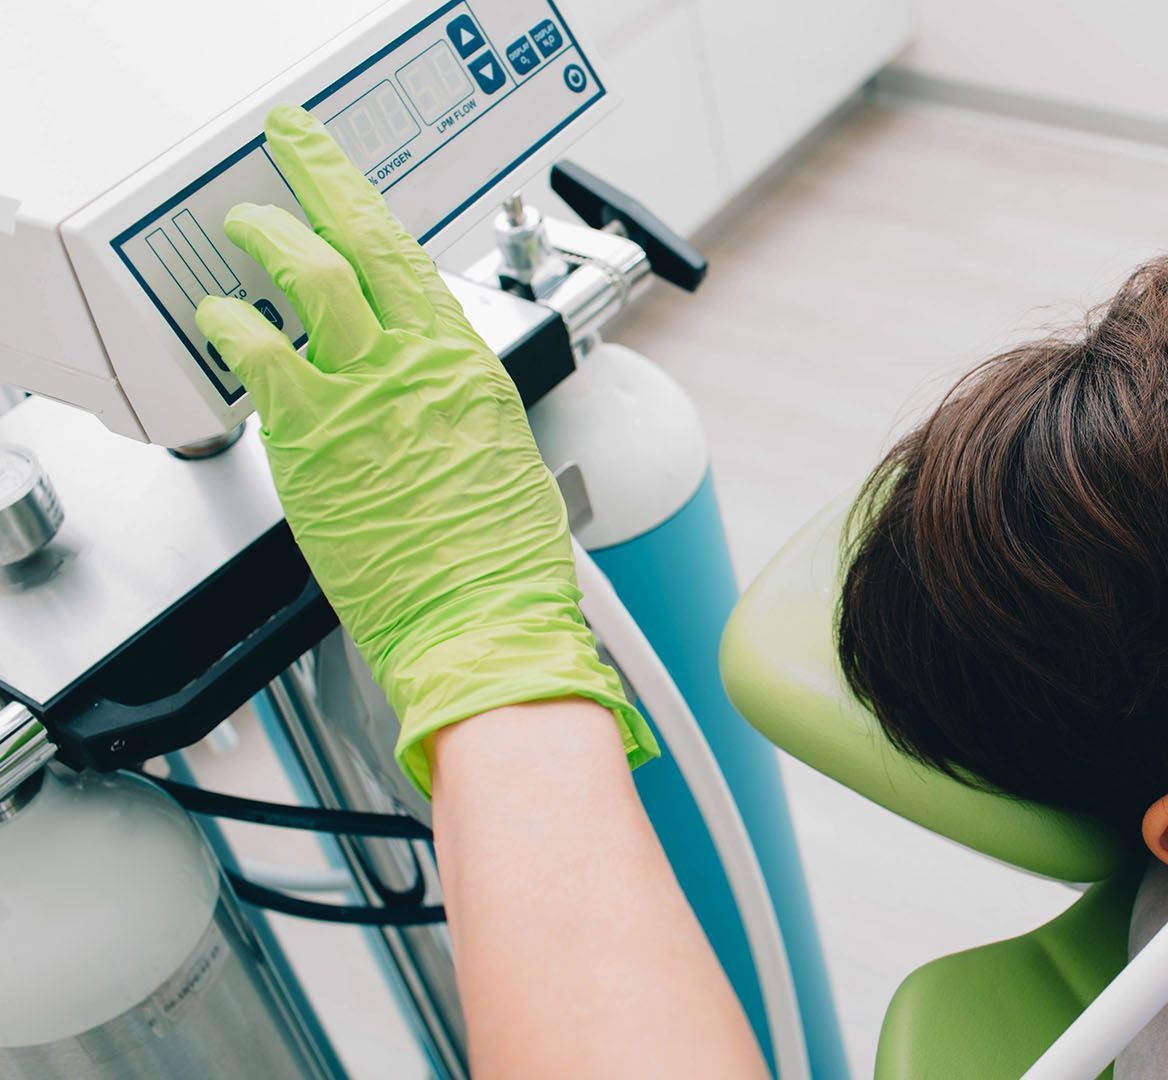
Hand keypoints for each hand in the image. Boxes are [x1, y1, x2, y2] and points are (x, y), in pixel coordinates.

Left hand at [196, 104, 654, 791]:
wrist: (485, 621)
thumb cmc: (499, 565)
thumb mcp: (496, 459)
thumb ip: (449, 412)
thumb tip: (422, 400)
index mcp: (470, 368)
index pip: (410, 259)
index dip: (362, 200)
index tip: (337, 167)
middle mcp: (421, 366)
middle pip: (364, 242)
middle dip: (320, 180)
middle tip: (291, 148)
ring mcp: (368, 396)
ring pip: (314, 280)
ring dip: (271, 241)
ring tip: (247, 231)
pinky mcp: (317, 439)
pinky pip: (263, 357)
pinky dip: (233, 327)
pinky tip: (219, 320)